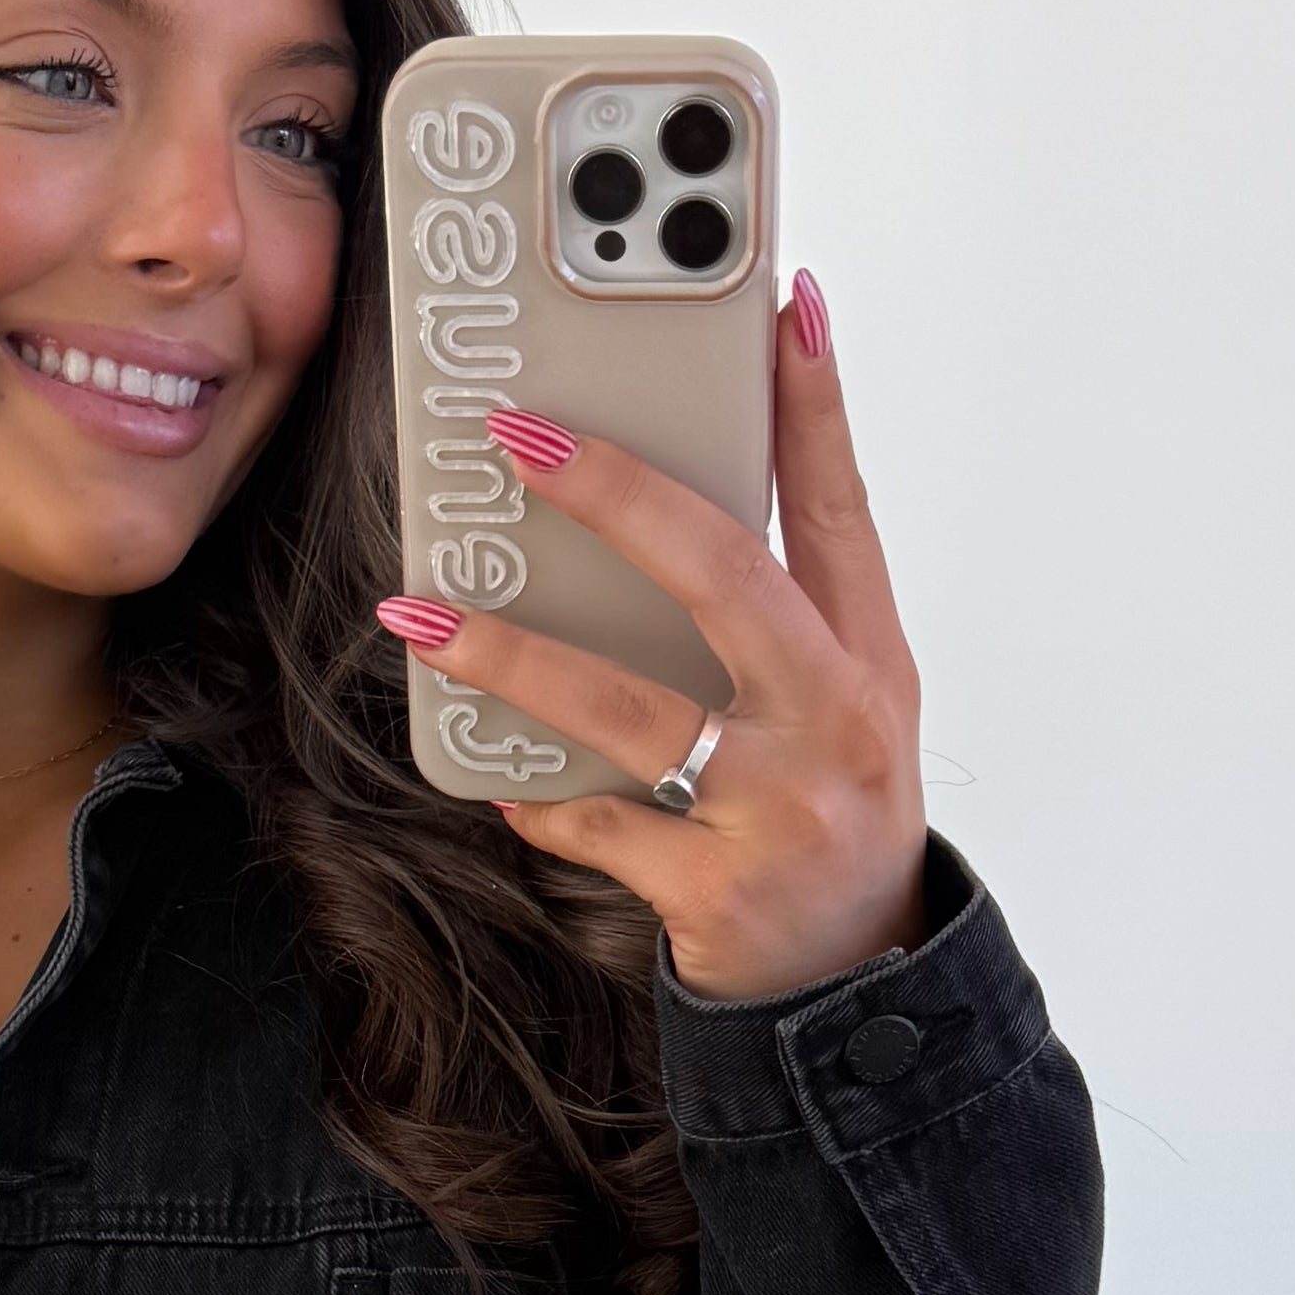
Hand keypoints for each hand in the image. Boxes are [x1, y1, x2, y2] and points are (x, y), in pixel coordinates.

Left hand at [375, 275, 928, 1001]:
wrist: (860, 989)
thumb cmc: (832, 823)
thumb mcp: (844, 710)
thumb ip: (780, 616)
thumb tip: (661, 511)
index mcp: (871, 660)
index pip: (842, 508)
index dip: (813, 406)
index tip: (781, 305)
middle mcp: (836, 720)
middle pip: (724, 574)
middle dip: (616, 495)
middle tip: (521, 436)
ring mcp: (779, 808)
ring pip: (627, 707)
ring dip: (512, 655)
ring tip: (424, 612)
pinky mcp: (718, 889)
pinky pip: (598, 825)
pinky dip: (539, 800)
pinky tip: (498, 779)